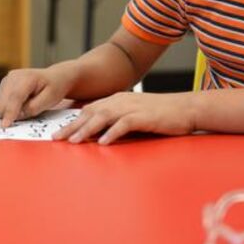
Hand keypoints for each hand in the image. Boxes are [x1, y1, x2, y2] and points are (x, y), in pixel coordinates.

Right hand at [0, 68, 72, 127]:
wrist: (54, 77)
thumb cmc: (54, 88)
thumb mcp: (49, 100)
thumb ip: (33, 108)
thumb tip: (17, 116)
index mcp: (27, 77)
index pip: (15, 96)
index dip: (10, 112)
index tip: (5, 126)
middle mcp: (13, 76)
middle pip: (3, 101)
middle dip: (9, 113)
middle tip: (25, 115)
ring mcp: (7, 79)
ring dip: (8, 111)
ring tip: (26, 106)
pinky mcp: (4, 84)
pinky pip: (0, 102)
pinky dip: (8, 107)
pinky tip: (21, 104)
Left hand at [53, 92, 195, 144]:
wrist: (186, 108)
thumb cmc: (160, 114)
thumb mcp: (134, 114)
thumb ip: (116, 121)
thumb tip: (97, 135)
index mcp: (116, 100)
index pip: (89, 110)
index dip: (72, 121)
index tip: (58, 133)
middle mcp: (121, 101)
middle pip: (91, 113)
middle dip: (72, 126)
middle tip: (56, 138)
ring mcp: (132, 107)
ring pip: (103, 117)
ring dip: (87, 129)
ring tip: (74, 141)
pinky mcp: (144, 116)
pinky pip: (124, 124)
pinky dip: (112, 132)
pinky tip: (103, 142)